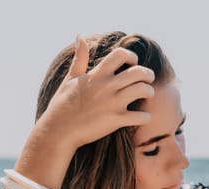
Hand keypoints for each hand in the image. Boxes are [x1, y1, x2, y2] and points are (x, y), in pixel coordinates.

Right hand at [34, 36, 154, 151]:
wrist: (59, 131)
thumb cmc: (63, 105)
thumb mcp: (70, 78)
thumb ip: (79, 58)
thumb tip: (80, 36)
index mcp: (97, 75)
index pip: (120, 55)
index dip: (131, 56)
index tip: (133, 63)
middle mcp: (107, 86)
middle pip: (138, 72)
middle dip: (148, 74)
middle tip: (148, 79)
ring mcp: (113, 103)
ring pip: (143, 90)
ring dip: (150, 92)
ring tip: (148, 95)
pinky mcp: (116, 120)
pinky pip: (140, 116)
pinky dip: (145, 117)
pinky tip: (143, 118)